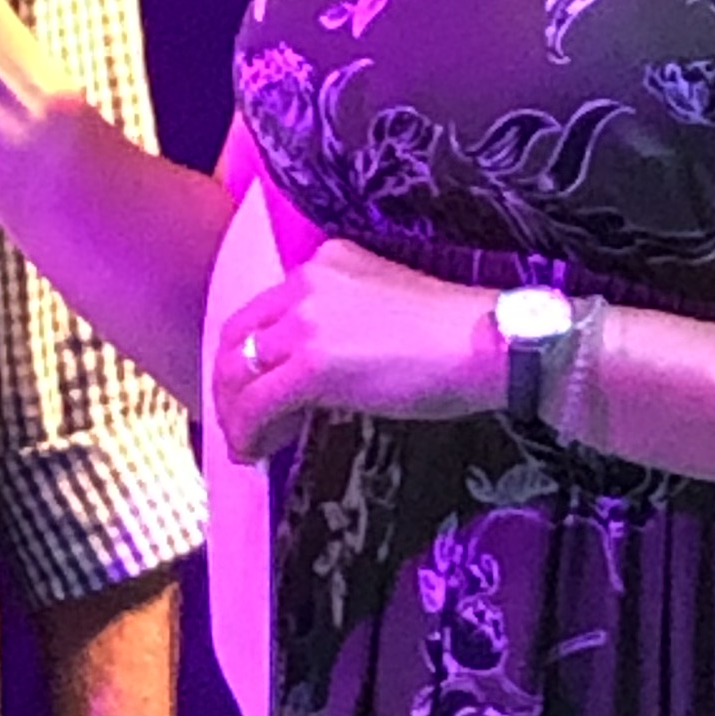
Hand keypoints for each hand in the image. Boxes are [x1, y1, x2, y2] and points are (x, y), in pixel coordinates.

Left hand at [213, 236, 497, 464]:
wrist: (487, 344)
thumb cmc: (456, 337)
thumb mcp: (387, 309)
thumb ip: (345, 325)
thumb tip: (320, 376)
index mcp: (328, 262)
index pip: (267, 309)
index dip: (252, 353)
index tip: (256, 388)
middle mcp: (307, 282)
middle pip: (238, 335)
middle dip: (228, 383)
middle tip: (236, 422)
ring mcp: (307, 322)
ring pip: (239, 371)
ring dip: (234, 413)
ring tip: (244, 445)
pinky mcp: (312, 365)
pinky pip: (257, 403)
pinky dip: (247, 432)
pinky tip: (254, 453)